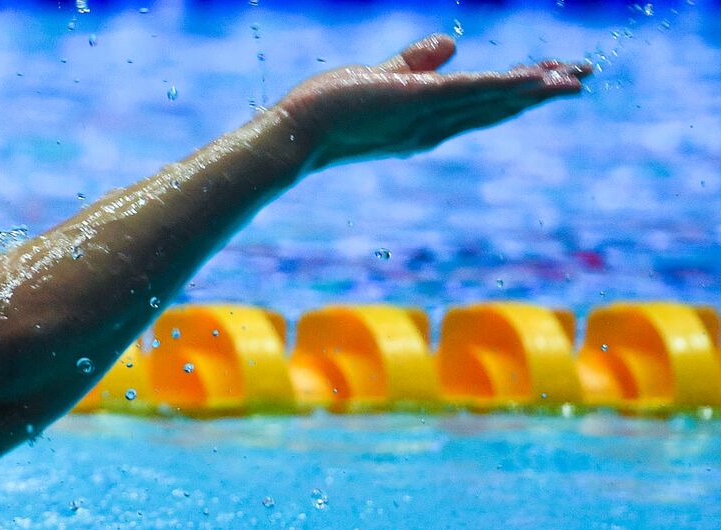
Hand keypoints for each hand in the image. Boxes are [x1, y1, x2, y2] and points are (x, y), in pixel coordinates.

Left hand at [278, 34, 591, 170]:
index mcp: (427, 123)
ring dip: (535, 90)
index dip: (519, 93)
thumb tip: (450, 43)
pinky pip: (468, 92)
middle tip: (585, 78)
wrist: (295, 135)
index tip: (554, 80)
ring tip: (576, 79)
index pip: (482, 105)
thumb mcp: (381, 79)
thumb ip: (415, 63)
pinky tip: (530, 79)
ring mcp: (425, 117)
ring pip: (491, 101)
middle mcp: (432, 128)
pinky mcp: (414, 103)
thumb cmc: (328, 111)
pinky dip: (501, 87)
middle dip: (541, 92)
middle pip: (497, 107)